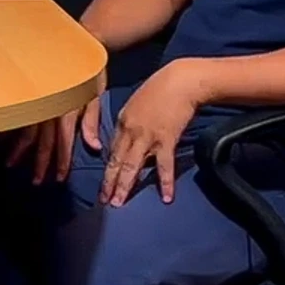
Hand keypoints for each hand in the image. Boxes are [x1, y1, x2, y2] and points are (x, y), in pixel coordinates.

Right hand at [6, 69, 105, 183]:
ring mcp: (35, 102)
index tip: (59, 178)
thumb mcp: (93, 96)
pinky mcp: (26, 95)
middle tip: (36, 181)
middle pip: (42, 142)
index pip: (63, 142)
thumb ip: (90, 122)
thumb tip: (94, 146)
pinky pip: (15, 115)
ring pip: (24, 131)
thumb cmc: (85, 72)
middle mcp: (48, 110)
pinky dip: (7, 129)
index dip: (62, 161)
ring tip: (11, 164)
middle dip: (39, 163)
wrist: (70, 46)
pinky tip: (1, 140)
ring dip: (18, 150)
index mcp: (66, 111)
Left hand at [98, 60, 203, 205]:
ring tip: (118, 202)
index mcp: (122, 122)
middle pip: (116, 161)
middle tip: (104, 201)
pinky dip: (165, 182)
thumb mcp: (137, 104)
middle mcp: (130, 131)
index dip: (107, 169)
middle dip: (109, 182)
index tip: (103, 183)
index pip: (112, 151)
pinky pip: (163, 165)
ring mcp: (147, 136)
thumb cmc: (160, 89)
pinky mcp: (165, 139)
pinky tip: (166, 197)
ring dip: (124, 186)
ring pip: (131, 165)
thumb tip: (130, 141)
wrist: (181, 81)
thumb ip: (131, 123)